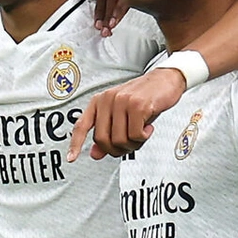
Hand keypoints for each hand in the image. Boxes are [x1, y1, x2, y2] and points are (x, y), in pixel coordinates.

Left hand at [67, 68, 186, 161]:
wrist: (166, 79)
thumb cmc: (145, 97)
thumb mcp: (123, 115)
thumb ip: (109, 133)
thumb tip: (95, 154)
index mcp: (99, 101)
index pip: (82, 125)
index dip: (76, 143)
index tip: (71, 158)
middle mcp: (107, 100)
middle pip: (103, 140)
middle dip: (117, 149)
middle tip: (130, 144)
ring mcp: (122, 102)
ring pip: (120, 140)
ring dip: (133, 144)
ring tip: (141, 133)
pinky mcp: (137, 105)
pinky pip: (135, 135)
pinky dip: (143, 137)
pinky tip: (148, 128)